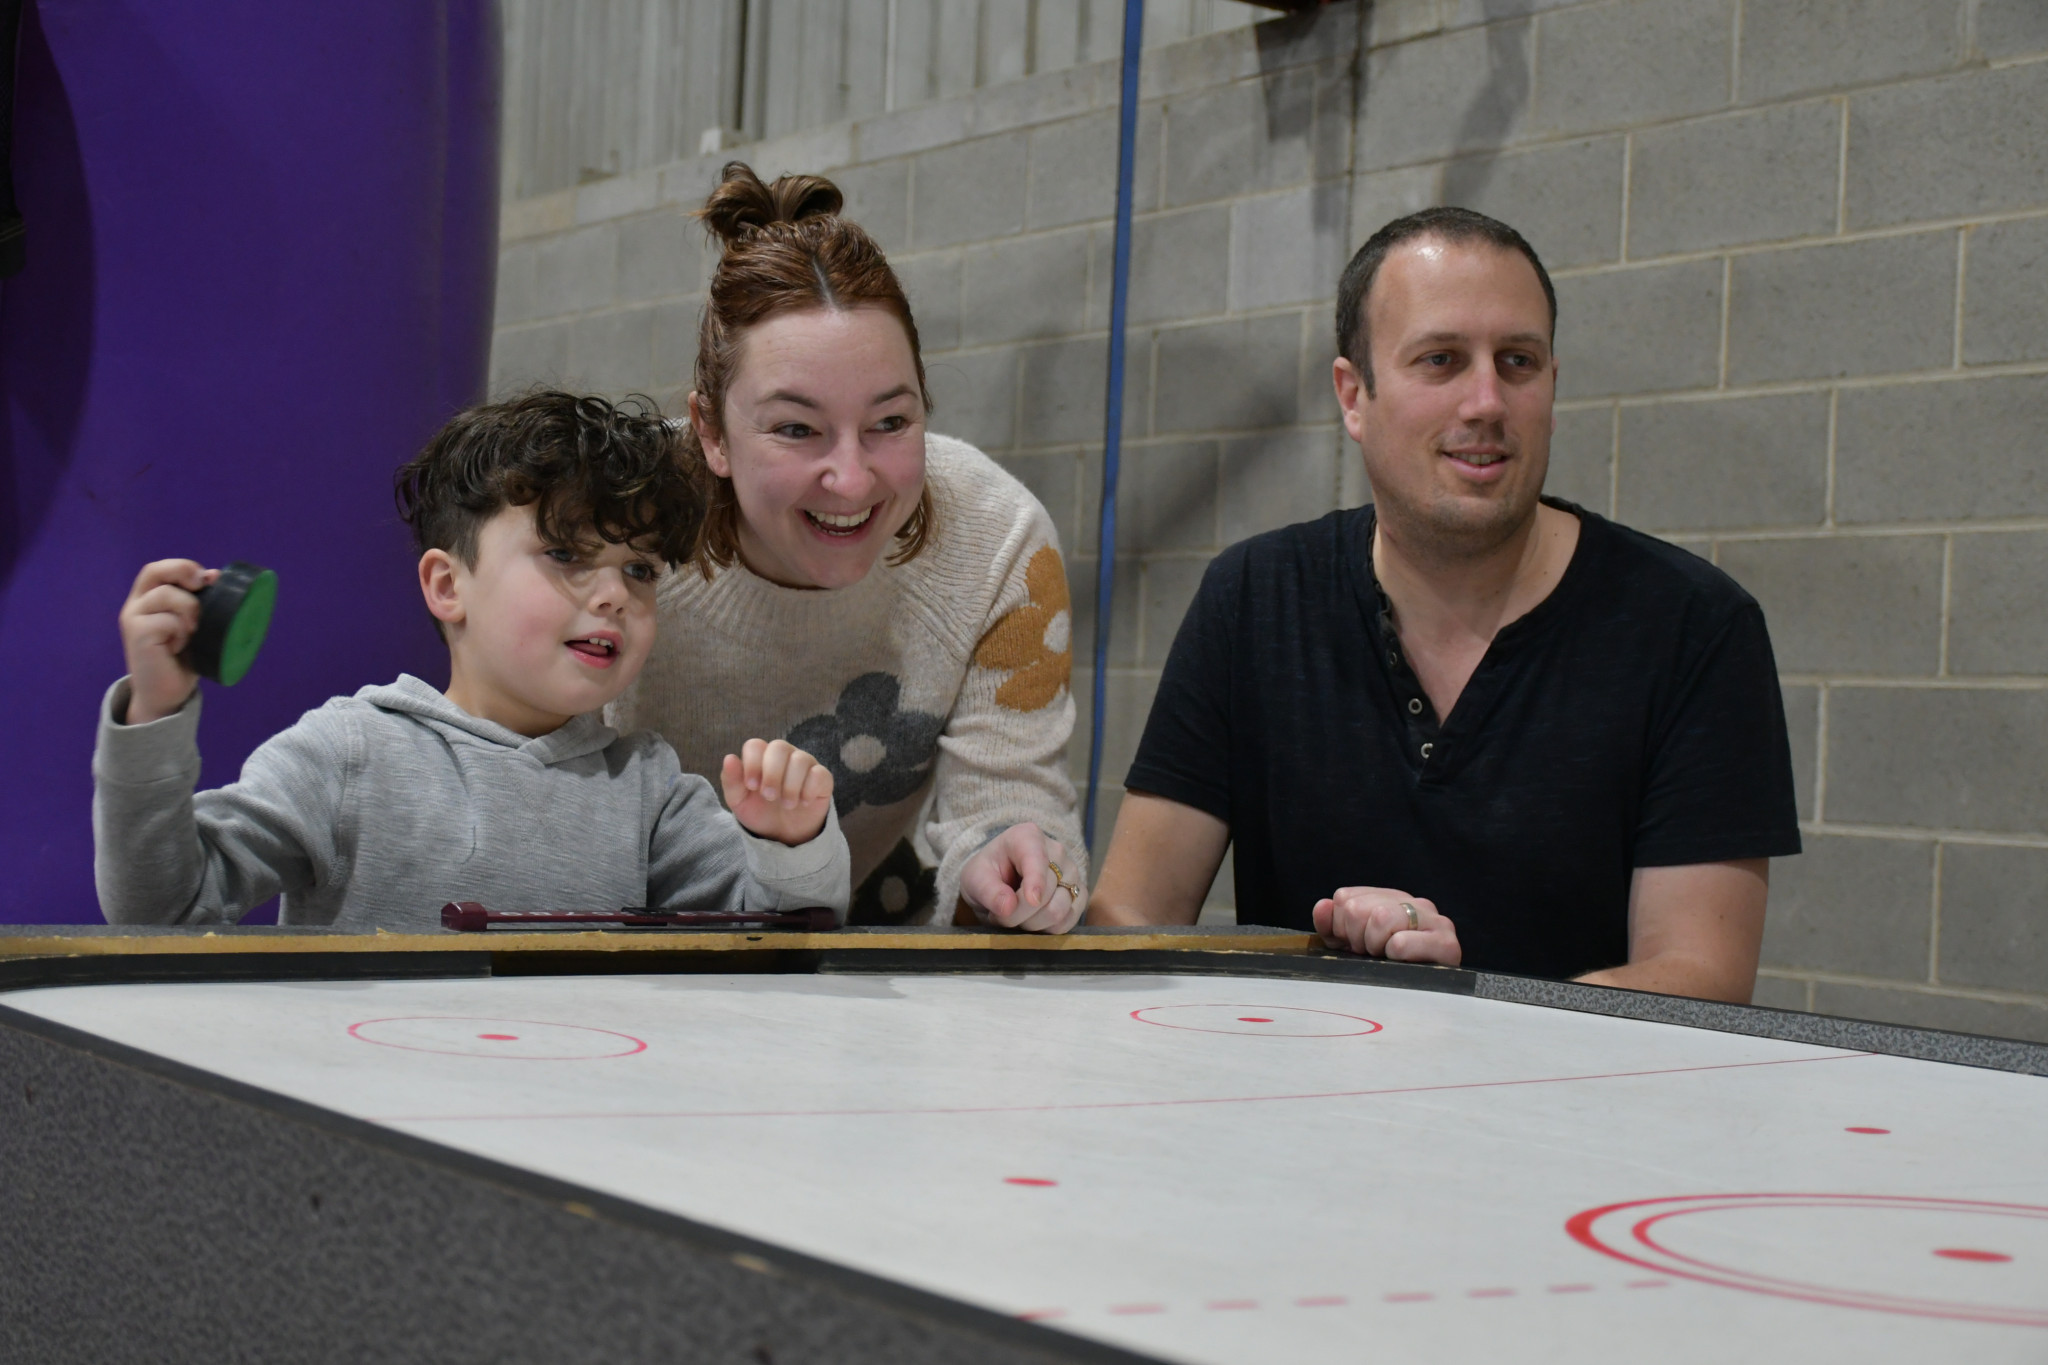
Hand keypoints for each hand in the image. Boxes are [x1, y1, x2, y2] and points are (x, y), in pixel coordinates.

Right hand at [118, 559, 217, 723]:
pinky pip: (167, 621)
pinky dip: (181, 632)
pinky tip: (177, 647)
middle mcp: (136, 605)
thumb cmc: (183, 658)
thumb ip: (201, 601)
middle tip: (202, 586)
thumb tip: (215, 575)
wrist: (167, 694)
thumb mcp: (195, 625)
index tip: (209, 578)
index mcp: (149, 599)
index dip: (183, 567)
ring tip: (191, 632)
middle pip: (154, 571)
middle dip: (182, 571)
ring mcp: (133, 619)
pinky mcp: (137, 634)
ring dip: (189, 610)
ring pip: (167, 595)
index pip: (159, 569)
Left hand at [720, 739, 833, 845]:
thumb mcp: (739, 801)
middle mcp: (784, 756)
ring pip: (800, 759)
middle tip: (769, 797)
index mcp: (761, 757)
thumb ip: (731, 781)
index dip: (752, 763)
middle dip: (772, 774)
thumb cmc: (760, 812)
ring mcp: (805, 764)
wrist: (783, 835)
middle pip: (779, 747)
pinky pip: (819, 774)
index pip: (755, 745)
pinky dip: (809, 790)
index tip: (751, 786)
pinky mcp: (822, 778)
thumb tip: (729, 758)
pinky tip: (803, 803)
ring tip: (787, 805)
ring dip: (790, 786)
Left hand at [959, 822, 1081, 932]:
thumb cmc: (987, 873)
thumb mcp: (975, 878)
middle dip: (1018, 914)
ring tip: (1015, 918)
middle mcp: (1057, 851)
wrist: (999, 880)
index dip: (1036, 882)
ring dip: (1031, 924)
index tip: (1032, 901)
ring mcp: (1072, 873)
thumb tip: (1008, 907)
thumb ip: (988, 891)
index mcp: (1028, 837)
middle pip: (1046, 893)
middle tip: (999, 916)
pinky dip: (1046, 930)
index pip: (1037, 860)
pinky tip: (1032, 921)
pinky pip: (1068, 922)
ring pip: (1059, 910)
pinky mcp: (1079, 895)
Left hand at [1312, 886, 1461, 965]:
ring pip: (1380, 917)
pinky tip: (1402, 964)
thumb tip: (1323, 905)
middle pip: (1357, 908)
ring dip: (1375, 946)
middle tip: (1372, 955)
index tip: (1356, 946)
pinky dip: (1393, 957)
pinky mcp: (1446, 944)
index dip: (1341, 927)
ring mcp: (1434, 921)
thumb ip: (1334, 926)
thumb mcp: (1352, 947)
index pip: (1345, 897)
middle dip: (1357, 938)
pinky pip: (1400, 943)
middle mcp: (1415, 903)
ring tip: (1386, 958)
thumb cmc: (1388, 973)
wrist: (1429, 1004)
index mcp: (1392, 899)